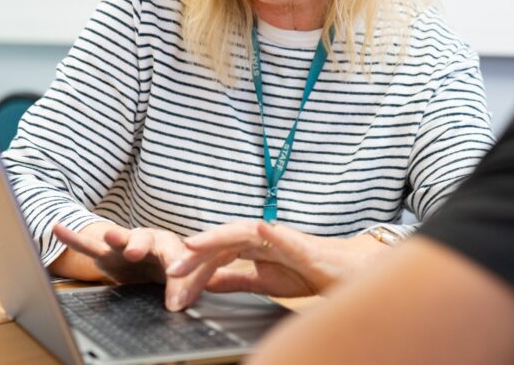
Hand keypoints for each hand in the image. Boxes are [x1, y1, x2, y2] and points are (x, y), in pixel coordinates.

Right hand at [51, 222, 190, 309]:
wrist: (153, 261)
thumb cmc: (171, 268)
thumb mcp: (183, 280)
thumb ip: (185, 290)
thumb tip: (180, 305)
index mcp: (172, 246)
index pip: (177, 259)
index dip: (178, 278)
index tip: (176, 299)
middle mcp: (149, 240)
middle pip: (146, 239)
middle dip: (140, 246)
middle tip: (135, 253)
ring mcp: (125, 244)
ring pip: (120, 239)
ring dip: (115, 238)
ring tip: (110, 236)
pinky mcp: (106, 253)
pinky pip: (88, 245)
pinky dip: (73, 238)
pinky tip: (58, 228)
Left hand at [164, 220, 387, 301]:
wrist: (342, 271)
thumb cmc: (305, 271)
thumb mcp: (262, 281)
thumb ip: (235, 279)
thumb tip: (206, 281)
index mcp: (250, 246)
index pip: (215, 254)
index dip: (193, 267)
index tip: (172, 284)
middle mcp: (260, 237)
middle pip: (221, 242)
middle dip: (195, 256)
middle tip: (172, 271)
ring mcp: (279, 237)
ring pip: (243, 233)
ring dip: (217, 237)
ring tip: (195, 243)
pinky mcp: (300, 243)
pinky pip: (283, 236)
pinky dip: (270, 232)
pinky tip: (258, 229)